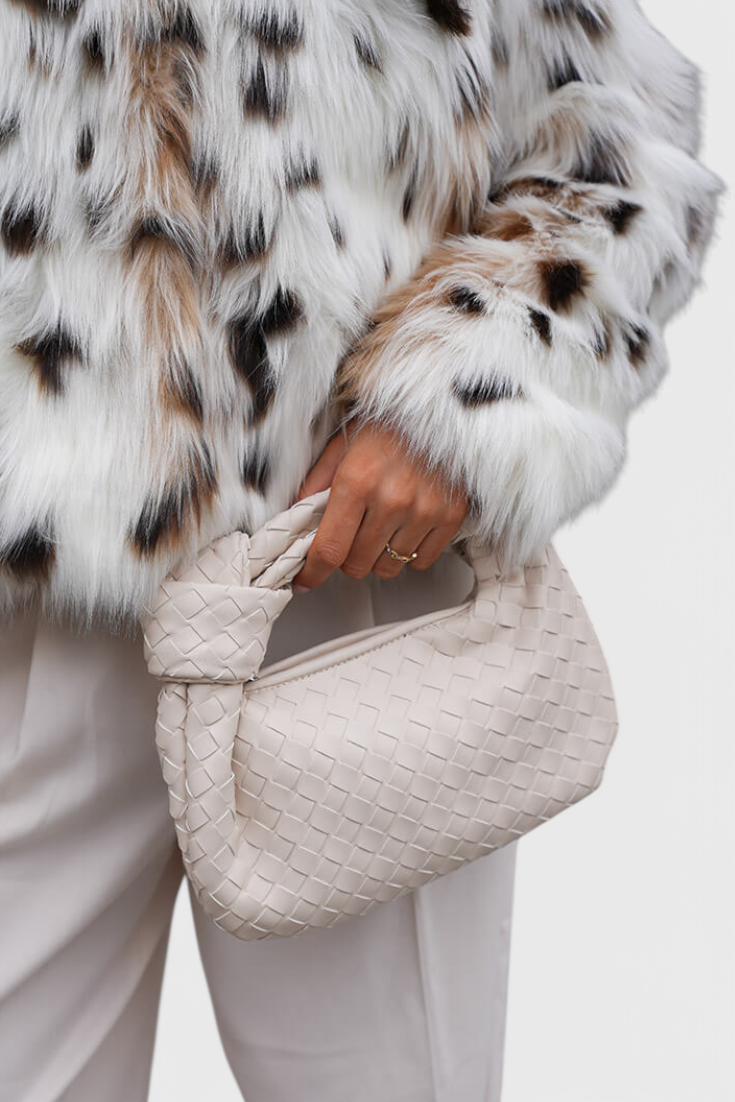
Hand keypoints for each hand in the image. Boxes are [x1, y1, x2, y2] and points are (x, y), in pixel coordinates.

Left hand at [292, 422, 468, 590]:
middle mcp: (391, 499)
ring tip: (380, 527)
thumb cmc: (391, 420)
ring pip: (389, 567)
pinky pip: (421, 561)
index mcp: (357, 480)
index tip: (305, 580)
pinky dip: (409, 552)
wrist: (443, 402)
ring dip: (378, 556)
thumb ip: (317, 482)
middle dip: (346, 557)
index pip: (329, 549)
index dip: (312, 573)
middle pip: (357, 565)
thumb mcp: (342, 443)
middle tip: (350, 535)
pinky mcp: (451, 516)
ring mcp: (424, 510)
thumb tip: (297, 518)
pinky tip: (405, 528)